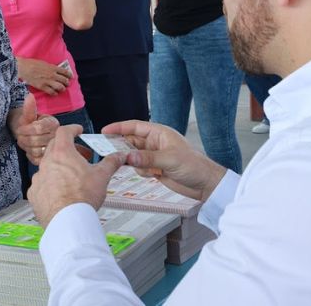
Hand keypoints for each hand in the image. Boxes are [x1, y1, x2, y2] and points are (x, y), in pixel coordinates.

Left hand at [9, 94, 59, 164]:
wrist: (31, 134)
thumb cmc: (30, 123)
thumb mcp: (28, 115)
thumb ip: (29, 108)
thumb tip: (30, 96)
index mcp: (53, 123)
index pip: (38, 129)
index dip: (25, 130)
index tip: (20, 129)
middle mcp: (56, 135)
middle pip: (36, 141)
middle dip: (24, 139)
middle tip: (20, 137)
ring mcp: (54, 148)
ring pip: (36, 151)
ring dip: (26, 147)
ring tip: (24, 143)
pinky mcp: (49, 158)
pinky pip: (37, 159)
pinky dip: (30, 155)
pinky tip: (29, 150)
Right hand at [17, 57, 70, 95]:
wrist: (23, 68)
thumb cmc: (31, 63)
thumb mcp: (44, 63)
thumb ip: (50, 67)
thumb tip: (55, 71)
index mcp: (52, 67)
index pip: (65, 72)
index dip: (69, 75)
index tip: (71, 77)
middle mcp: (52, 75)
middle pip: (64, 80)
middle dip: (67, 83)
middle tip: (67, 84)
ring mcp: (47, 81)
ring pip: (60, 87)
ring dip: (62, 89)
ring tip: (62, 89)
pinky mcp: (42, 87)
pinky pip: (51, 92)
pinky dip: (55, 93)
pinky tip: (55, 93)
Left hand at [28, 125, 125, 226]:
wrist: (68, 221)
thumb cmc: (83, 197)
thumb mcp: (102, 176)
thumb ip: (111, 163)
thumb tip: (119, 156)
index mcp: (62, 153)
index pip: (63, 132)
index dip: (72, 129)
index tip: (77, 130)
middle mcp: (47, 163)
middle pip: (54, 147)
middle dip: (68, 148)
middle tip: (80, 156)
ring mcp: (39, 178)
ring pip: (47, 166)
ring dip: (58, 167)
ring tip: (72, 177)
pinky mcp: (34, 194)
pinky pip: (42, 184)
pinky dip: (51, 183)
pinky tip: (61, 192)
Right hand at [102, 120, 226, 201]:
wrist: (205, 184)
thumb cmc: (194, 165)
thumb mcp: (170, 160)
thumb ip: (147, 158)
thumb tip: (127, 157)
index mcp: (159, 133)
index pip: (135, 126)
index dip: (119, 127)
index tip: (104, 131)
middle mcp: (155, 143)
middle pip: (130, 141)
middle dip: (120, 146)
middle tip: (106, 151)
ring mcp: (154, 156)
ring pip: (133, 155)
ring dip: (129, 160)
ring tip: (127, 165)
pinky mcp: (155, 169)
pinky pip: (139, 167)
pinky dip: (138, 170)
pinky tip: (148, 175)